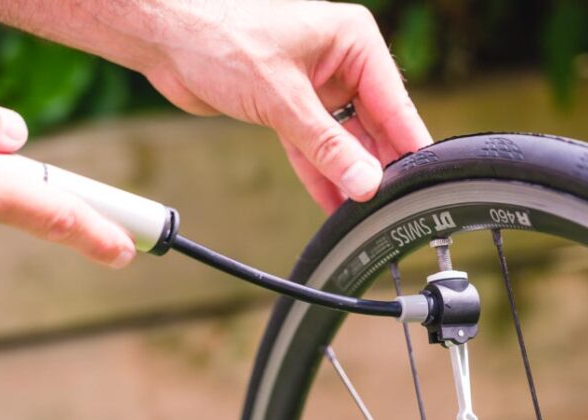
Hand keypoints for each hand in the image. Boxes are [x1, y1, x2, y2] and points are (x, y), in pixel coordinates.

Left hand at [137, 1, 432, 211]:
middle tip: (389, 207)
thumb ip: (327, 146)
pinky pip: (313, 147)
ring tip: (364, 213)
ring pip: (342, 140)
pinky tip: (334, 204)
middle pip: (373, 124)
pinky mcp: (288, 106)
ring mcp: (314, 85)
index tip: (421, 183)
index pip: (394, 102)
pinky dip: (320, 173)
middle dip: (376, 166)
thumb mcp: (282, 99)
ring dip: (348, 175)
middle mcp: (340, 61)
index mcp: (353, 42)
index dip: (406, 145)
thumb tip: (365, 181)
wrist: (166, 38)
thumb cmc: (221, 38)